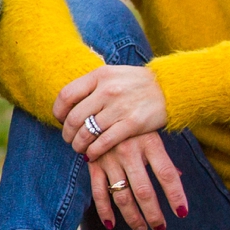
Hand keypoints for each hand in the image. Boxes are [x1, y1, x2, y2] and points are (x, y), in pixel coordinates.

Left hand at [53, 64, 169, 159]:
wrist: (170, 87)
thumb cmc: (137, 83)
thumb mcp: (112, 75)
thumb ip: (92, 86)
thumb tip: (67, 105)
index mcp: (100, 76)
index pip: (66, 95)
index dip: (58, 111)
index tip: (60, 119)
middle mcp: (108, 90)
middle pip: (74, 117)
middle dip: (67, 132)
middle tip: (68, 138)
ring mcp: (120, 107)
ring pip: (87, 132)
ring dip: (78, 144)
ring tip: (78, 148)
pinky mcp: (133, 123)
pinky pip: (104, 142)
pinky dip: (94, 151)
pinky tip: (92, 154)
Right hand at [87, 131, 187, 229]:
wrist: (99, 105)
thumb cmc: (133, 122)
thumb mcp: (151, 131)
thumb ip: (162, 155)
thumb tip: (178, 175)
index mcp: (149, 142)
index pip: (167, 174)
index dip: (176, 195)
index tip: (182, 213)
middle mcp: (129, 151)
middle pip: (144, 190)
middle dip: (153, 214)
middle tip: (160, 228)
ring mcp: (109, 158)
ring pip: (122, 195)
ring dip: (132, 217)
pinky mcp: (93, 164)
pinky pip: (98, 191)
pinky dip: (104, 210)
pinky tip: (111, 224)